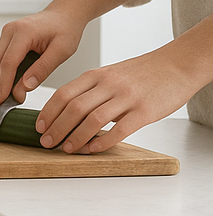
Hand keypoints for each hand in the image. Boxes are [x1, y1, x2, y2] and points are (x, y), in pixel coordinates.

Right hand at [0, 9, 85, 103]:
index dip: (4, 83)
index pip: (8, 62)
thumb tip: (24, 87)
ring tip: (4, 97)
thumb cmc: (66, 29)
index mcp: (24, 31)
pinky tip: (7, 85)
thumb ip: (43, 69)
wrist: (65, 14)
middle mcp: (10, 31)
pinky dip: (0, 73)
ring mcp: (6, 34)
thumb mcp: (62, 51)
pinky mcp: (6, 39)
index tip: (4, 100)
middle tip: (1, 103)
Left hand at [34, 48, 199, 152]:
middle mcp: (109, 84)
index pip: (63, 94)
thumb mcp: (110, 74)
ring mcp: (127, 97)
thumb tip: (66, 113)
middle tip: (47, 142)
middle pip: (73, 108)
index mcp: (96, 75)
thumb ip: (90, 90)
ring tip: (66, 148)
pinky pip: (120, 129)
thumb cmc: (142, 73)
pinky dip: (103, 141)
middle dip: (56, 128)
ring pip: (93, 120)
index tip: (39, 127)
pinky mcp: (145, 111)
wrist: (177, 65)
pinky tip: (93, 149)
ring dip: (76, 137)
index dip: (48, 113)